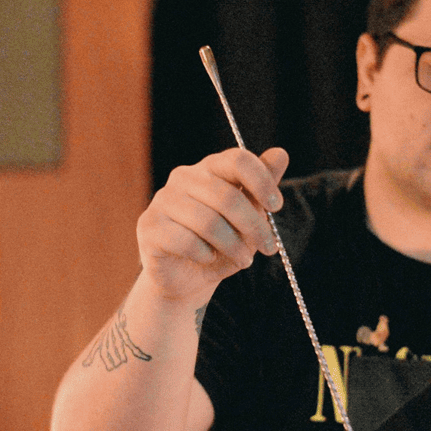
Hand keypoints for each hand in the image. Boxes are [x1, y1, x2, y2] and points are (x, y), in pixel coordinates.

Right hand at [136, 147, 288, 303]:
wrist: (187, 277)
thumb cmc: (221, 243)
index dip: (261, 182)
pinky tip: (208, 258)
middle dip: (254, 226)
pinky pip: (186, 241)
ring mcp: (163, 200)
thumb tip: (281, 153)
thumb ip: (262, 185)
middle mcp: (184, 177)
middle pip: (227, 197)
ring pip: (208, 222)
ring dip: (233, 246)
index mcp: (210, 168)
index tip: (276, 207)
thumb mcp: (248, 216)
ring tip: (243, 259)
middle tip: (269, 247)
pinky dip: (205, 254)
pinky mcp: (149, 226)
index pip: (237, 160)